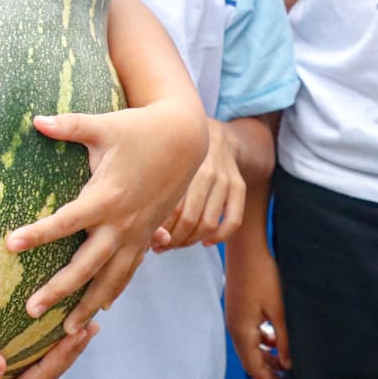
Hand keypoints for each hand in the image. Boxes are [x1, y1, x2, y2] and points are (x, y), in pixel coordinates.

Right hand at [0, 326, 96, 378]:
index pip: (44, 375)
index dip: (66, 353)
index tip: (85, 330)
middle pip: (47, 369)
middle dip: (69, 345)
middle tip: (90, 318)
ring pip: (31, 362)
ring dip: (50, 341)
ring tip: (66, 318)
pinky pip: (10, 355)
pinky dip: (22, 338)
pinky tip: (21, 321)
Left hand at [4, 105, 201, 333]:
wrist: (186, 138)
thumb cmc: (139, 128)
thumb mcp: (103, 125)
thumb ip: (69, 125)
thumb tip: (35, 120)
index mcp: (106, 196)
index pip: (66, 221)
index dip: (38, 233)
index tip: (10, 245)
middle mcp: (121, 222)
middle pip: (86, 265)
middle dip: (59, 289)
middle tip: (30, 311)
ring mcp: (137, 233)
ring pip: (112, 278)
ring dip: (89, 304)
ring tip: (66, 330)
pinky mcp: (148, 235)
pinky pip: (130, 269)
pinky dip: (116, 289)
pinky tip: (102, 307)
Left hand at [156, 118, 245, 249]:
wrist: (212, 131)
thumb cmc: (173, 149)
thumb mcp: (157, 156)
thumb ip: (147, 184)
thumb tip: (139, 225)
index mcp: (180, 164)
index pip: (169, 208)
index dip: (158, 230)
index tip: (147, 239)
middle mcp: (205, 171)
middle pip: (190, 219)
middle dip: (173, 239)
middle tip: (160, 246)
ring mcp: (224, 178)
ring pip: (210, 223)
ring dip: (192, 241)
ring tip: (177, 245)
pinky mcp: (238, 184)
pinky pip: (234, 219)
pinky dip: (220, 236)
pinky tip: (206, 242)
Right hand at [225, 239, 289, 378]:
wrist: (245, 248)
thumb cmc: (262, 276)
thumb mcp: (279, 310)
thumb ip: (284, 339)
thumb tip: (288, 363)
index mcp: (242, 330)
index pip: (253, 365)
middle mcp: (235, 326)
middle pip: (250, 358)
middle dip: (267, 372)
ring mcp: (235, 316)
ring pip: (250, 345)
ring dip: (265, 356)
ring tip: (284, 363)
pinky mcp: (239, 308)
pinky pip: (249, 333)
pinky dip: (262, 341)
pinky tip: (275, 338)